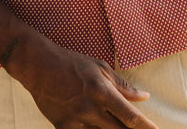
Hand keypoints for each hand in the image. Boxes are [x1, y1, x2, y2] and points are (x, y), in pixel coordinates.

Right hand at [7, 34, 157, 128]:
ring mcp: (76, 121)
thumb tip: (144, 97)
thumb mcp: (100, 68)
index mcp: (101, 91)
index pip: (130, 116)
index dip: (146, 128)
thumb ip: (123, 85)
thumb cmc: (73, 64)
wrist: (40, 67)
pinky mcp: (63, 128)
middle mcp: (90, 109)